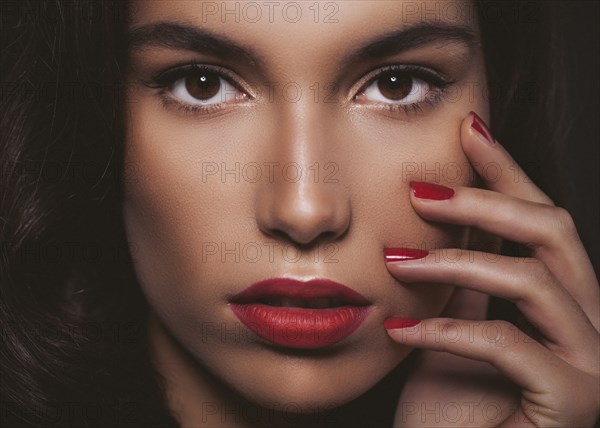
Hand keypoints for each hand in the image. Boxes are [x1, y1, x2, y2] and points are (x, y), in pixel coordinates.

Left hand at [385, 112, 599, 426]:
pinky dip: (446, 332)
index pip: (541, 219)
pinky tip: (397, 332)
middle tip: (420, 190)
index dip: (507, 170)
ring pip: (533, 279)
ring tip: (393, 262)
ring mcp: (590, 363)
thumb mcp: (454, 325)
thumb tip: (447, 216)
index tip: (468, 128)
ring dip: (452, 263)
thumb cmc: (452, 408)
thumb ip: (463, 278)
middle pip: (554, 232)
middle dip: (484, 201)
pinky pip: (507, 344)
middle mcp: (592, 324)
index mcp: (564, 301)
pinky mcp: (572, 400)